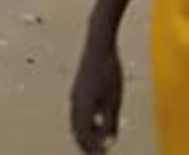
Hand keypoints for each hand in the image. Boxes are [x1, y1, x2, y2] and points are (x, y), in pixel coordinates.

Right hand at [70, 38, 122, 152]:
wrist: (99, 45)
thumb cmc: (108, 71)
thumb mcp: (114, 101)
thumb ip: (110, 123)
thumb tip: (109, 143)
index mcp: (81, 108)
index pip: (83, 137)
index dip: (92, 149)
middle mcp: (75, 103)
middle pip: (77, 131)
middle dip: (87, 144)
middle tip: (98, 153)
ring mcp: (75, 94)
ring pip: (77, 121)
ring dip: (86, 133)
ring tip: (98, 140)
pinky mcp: (79, 87)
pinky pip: (79, 111)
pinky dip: (86, 122)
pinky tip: (97, 120)